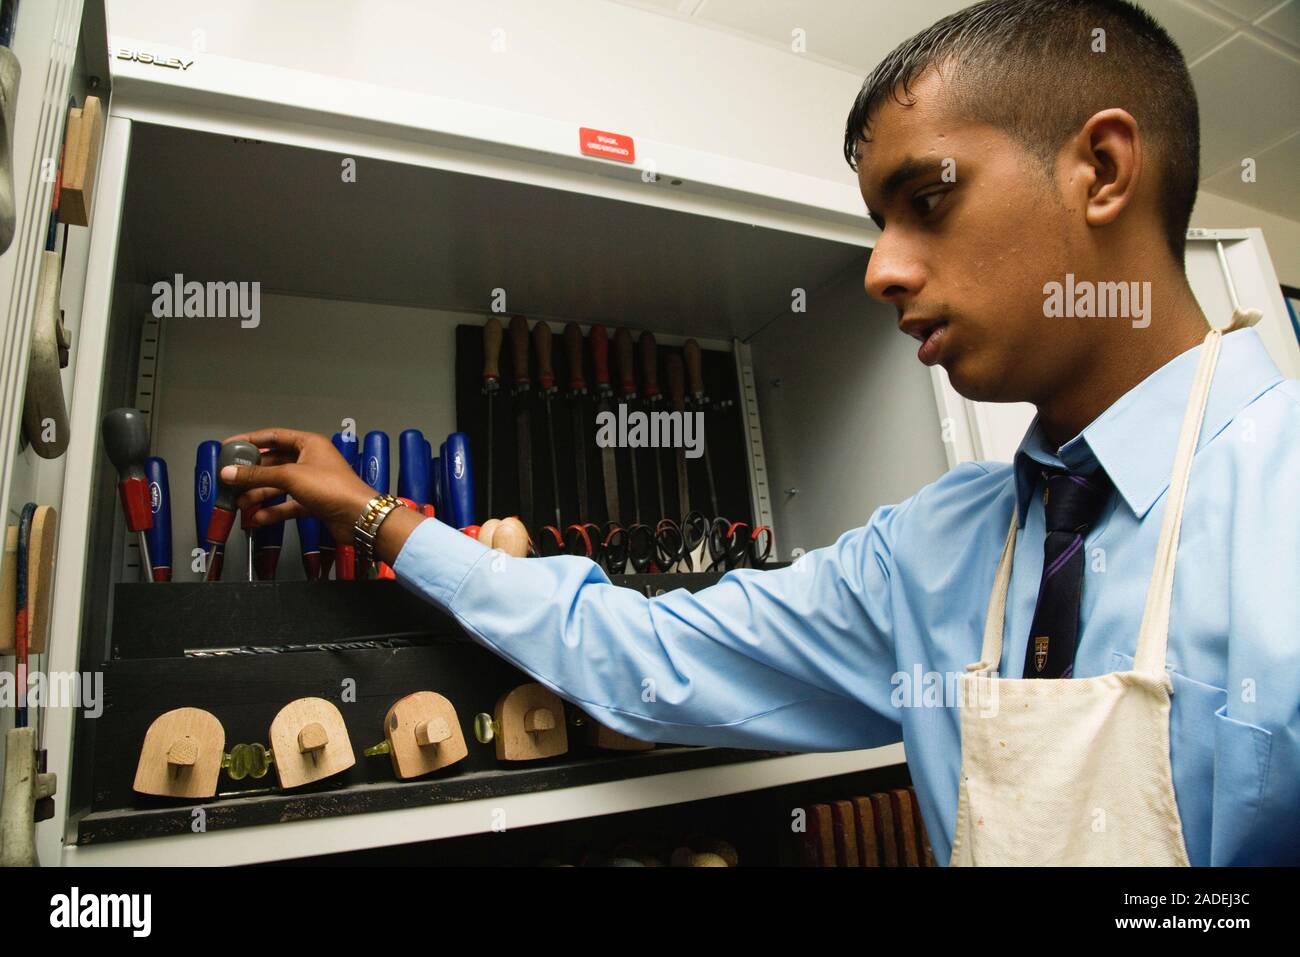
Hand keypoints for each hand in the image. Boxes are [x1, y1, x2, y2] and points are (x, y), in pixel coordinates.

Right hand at [217, 428, 375, 542]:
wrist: (358, 516)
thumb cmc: (334, 488)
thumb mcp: (290, 476)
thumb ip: (257, 475)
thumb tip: (230, 473)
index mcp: (309, 444)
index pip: (274, 437)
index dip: (251, 441)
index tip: (230, 446)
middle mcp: (311, 460)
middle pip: (274, 463)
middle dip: (252, 474)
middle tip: (231, 480)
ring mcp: (313, 482)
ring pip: (279, 485)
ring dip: (259, 494)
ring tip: (239, 502)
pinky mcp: (314, 502)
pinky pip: (288, 504)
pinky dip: (273, 511)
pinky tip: (258, 517)